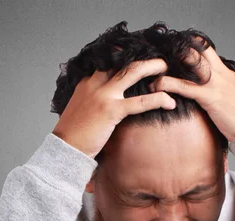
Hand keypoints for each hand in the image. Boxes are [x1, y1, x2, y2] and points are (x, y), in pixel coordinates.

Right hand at [52, 59, 176, 158]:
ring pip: (133, 72)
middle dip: (142, 57)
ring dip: (152, 67)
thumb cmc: (74, 134)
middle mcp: (95, 84)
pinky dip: (158, 99)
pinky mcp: (111, 111)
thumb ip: (94, 101)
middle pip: (122, 61)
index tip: (139, 57)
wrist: (64, 149)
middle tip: (158, 60)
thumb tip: (108, 104)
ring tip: (166, 69)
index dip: (124, 58)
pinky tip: (170, 101)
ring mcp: (103, 96)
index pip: (108, 62)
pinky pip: (140, 102)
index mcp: (87, 83)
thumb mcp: (81, 110)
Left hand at [148, 37, 234, 141]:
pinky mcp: (211, 98)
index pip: (208, 51)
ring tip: (152, 70)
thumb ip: (219, 93)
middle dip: (179, 49)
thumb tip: (207, 98)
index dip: (191, 48)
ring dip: (170, 63)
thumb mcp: (232, 100)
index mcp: (226, 73)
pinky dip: (168, 85)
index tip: (174, 54)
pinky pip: (185, 87)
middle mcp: (221, 73)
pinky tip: (156, 87)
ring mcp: (216, 84)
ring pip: (191, 62)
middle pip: (200, 48)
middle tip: (161, 58)